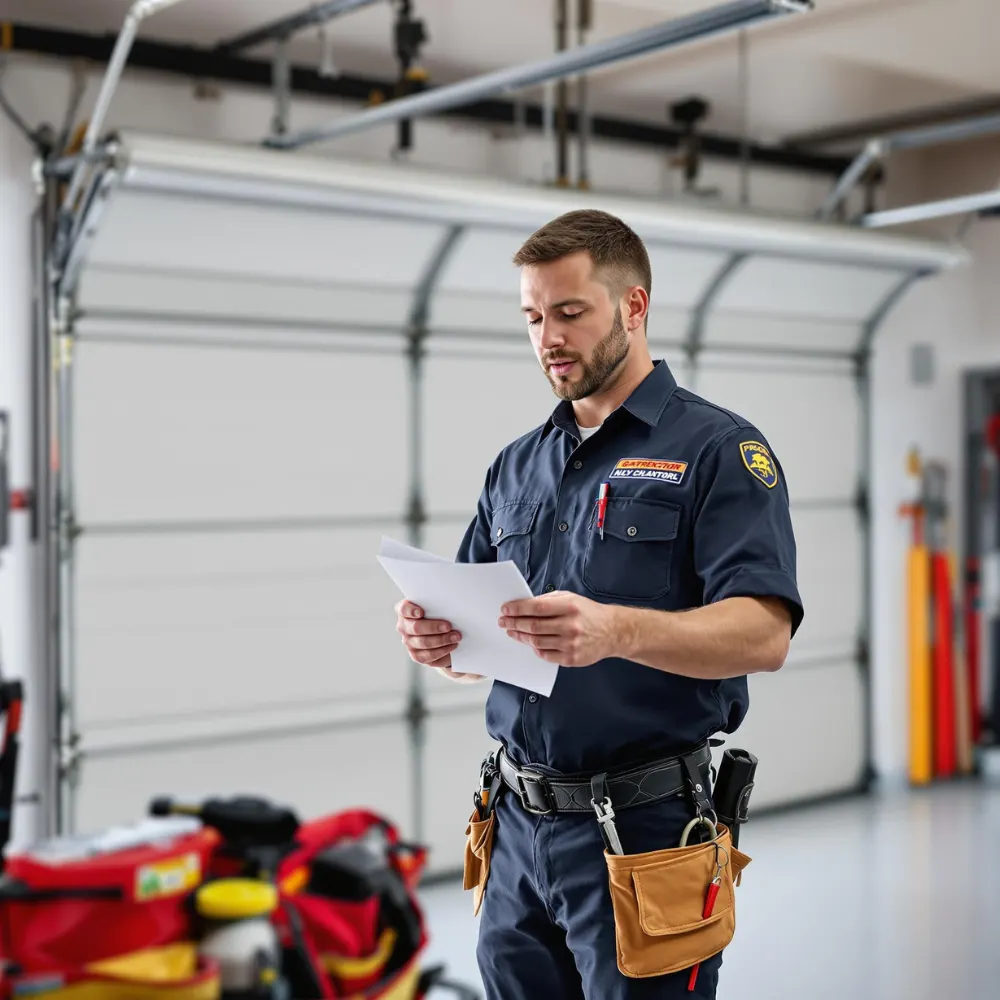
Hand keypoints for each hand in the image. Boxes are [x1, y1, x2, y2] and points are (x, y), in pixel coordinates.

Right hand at [395, 600, 482, 681]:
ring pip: (423, 643)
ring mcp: (408, 642)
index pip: (403, 608)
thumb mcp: (437, 607)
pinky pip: (428, 656)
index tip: (421, 612)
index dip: (411, 611)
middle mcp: (403, 627)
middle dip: (434, 627)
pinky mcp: (416, 655)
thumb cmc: (438, 615)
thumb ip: (437, 605)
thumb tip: (452, 605)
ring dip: (442, 640)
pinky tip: (452, 646)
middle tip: (449, 626)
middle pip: (415, 627)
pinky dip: (442, 651)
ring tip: (456, 637)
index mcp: (405, 611)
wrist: (441, 633)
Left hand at [498, 591, 618, 666]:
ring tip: (513, 631)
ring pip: (536, 641)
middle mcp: (570, 626)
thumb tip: (523, 605)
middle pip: (533, 626)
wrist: (612, 631)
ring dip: (521, 636)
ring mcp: (571, 644)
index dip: (518, 609)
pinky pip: (545, 655)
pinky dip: (535, 648)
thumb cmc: (588, 613)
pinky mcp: (571, 658)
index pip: (536, 607)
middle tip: (504, 622)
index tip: (506, 609)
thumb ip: (547, 600)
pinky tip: (530, 642)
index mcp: (569, 607)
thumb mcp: (570, 598)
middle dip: (514, 623)